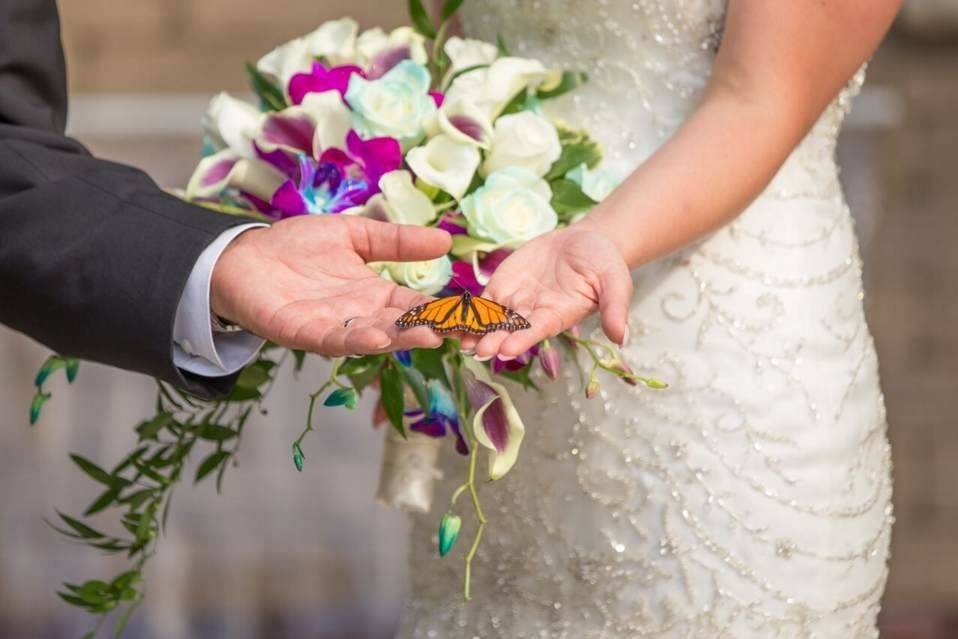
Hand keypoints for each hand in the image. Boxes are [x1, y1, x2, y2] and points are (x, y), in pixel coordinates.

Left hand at [210, 215, 450, 355]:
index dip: (445, 311)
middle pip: (402, 327)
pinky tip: (375, 338)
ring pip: (373, 337)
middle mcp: (360, 316)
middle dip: (431, 330)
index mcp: (376, 295)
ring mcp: (333, 327)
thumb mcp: (355, 236)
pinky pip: (332, 340)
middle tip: (463, 332)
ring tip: (428, 336)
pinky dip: (354, 341)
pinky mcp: (302, 332)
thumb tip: (446, 239)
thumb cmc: (297, 246)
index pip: (418, 307)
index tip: (475, 314)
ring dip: (400, 339)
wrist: (243, 254)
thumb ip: (396, 241)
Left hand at [466, 224, 632, 358]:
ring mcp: (515, 302)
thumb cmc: (603, 264)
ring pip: (490, 320)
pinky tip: (447, 319)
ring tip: (457, 340)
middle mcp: (533, 314)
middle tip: (477, 350)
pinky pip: (480, 302)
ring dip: (474, 330)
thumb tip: (622, 337)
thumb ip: (615, 308)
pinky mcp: (501, 287)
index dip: (522, 339)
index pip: (537, 330)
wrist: (585, 243)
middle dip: (493, 339)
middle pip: (509, 329)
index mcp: (558, 316)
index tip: (506, 349)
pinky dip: (465, 311)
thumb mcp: (616, 281)